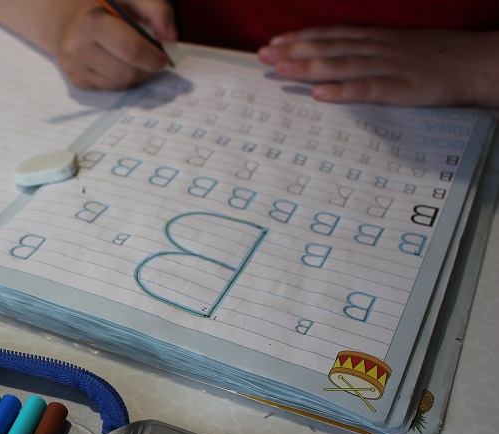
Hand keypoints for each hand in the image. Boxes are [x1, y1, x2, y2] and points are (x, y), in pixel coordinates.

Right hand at [52, 0, 176, 89]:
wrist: (63, 15)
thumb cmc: (101, 2)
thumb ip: (156, 10)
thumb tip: (171, 40)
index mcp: (91, 22)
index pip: (131, 50)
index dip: (153, 57)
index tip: (163, 57)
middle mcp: (77, 48)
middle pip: (127, 72)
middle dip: (146, 68)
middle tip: (152, 58)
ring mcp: (74, 68)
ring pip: (120, 84)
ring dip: (135, 74)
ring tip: (133, 57)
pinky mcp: (76, 81)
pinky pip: (110, 88)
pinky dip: (120, 78)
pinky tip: (117, 61)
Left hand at [257, 27, 498, 107]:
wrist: (474, 63)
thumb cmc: (433, 58)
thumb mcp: (396, 47)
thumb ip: (366, 53)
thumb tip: (335, 59)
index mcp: (374, 39)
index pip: (330, 35)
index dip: (300, 38)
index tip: (273, 43)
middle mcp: (376, 49)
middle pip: (328, 48)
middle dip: (293, 51)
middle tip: (263, 56)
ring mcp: (387, 67)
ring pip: (341, 65)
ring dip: (309, 67)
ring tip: (282, 70)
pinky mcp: (401, 88)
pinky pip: (367, 89)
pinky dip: (343, 91)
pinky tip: (320, 94)